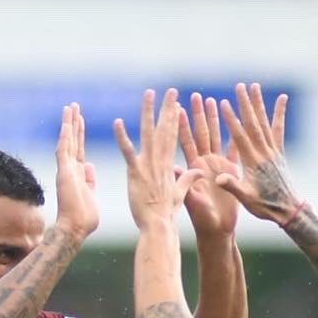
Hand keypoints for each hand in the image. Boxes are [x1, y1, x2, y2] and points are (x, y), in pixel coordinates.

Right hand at [53, 103, 99, 241]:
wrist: (76, 229)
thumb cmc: (85, 219)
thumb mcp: (92, 195)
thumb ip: (90, 180)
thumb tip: (90, 166)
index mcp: (79, 175)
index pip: (79, 150)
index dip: (80, 134)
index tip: (80, 120)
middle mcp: (70, 169)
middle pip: (72, 141)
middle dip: (73, 123)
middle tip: (74, 106)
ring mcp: (66, 169)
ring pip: (67, 141)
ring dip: (69, 123)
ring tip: (70, 107)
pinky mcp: (64, 171)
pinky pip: (64, 148)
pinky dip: (65, 134)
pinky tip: (66, 120)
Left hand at [113, 88, 196, 229]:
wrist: (158, 226)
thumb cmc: (167, 214)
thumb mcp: (181, 194)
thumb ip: (188, 179)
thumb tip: (200, 171)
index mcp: (168, 165)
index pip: (173, 137)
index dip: (175, 119)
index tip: (177, 103)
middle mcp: (159, 161)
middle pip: (165, 129)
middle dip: (168, 108)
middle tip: (171, 91)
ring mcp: (147, 165)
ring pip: (148, 134)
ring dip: (148, 112)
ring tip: (149, 93)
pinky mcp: (135, 173)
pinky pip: (127, 152)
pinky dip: (122, 137)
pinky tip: (117, 122)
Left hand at [178, 92, 239, 238]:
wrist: (217, 231)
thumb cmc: (202, 219)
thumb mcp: (191, 201)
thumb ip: (183, 184)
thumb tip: (173, 168)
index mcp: (192, 168)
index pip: (185, 141)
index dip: (181, 124)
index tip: (177, 106)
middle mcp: (203, 163)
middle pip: (200, 133)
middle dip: (197, 114)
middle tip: (194, 95)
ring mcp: (217, 166)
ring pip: (215, 137)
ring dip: (213, 119)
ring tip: (211, 100)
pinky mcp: (230, 172)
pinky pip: (234, 149)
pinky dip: (235, 135)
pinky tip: (237, 120)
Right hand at [215, 83, 299, 224]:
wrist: (286, 209)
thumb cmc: (263, 206)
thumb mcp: (245, 199)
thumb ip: (232, 186)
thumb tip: (218, 178)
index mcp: (252, 162)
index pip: (240, 136)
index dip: (231, 119)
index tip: (223, 103)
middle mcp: (263, 152)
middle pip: (253, 124)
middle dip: (245, 104)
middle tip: (239, 86)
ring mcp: (272, 150)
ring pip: (264, 122)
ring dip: (258, 103)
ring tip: (254, 86)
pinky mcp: (279, 151)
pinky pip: (278, 128)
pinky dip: (279, 113)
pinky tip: (282, 98)